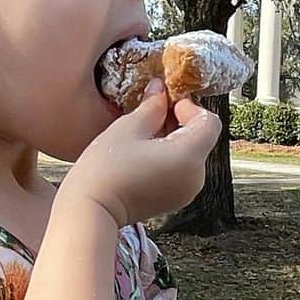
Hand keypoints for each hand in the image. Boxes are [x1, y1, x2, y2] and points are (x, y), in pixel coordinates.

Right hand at [63, 78, 221, 227]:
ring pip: (192, 154)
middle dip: (181, 123)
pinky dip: (170, 159)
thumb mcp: (128, 128)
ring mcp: (187, 191)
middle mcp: (196, 176)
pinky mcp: (175, 200)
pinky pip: (183, 171)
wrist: (90, 210)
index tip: (167, 106)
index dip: (191, 108)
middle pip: (202, 138)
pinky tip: (144, 156)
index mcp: (189, 156)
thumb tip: (160, 89)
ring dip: (175, 141)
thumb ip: (151, 107)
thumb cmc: (105, 169)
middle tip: (152, 117)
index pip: (209, 122)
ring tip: (144, 138)